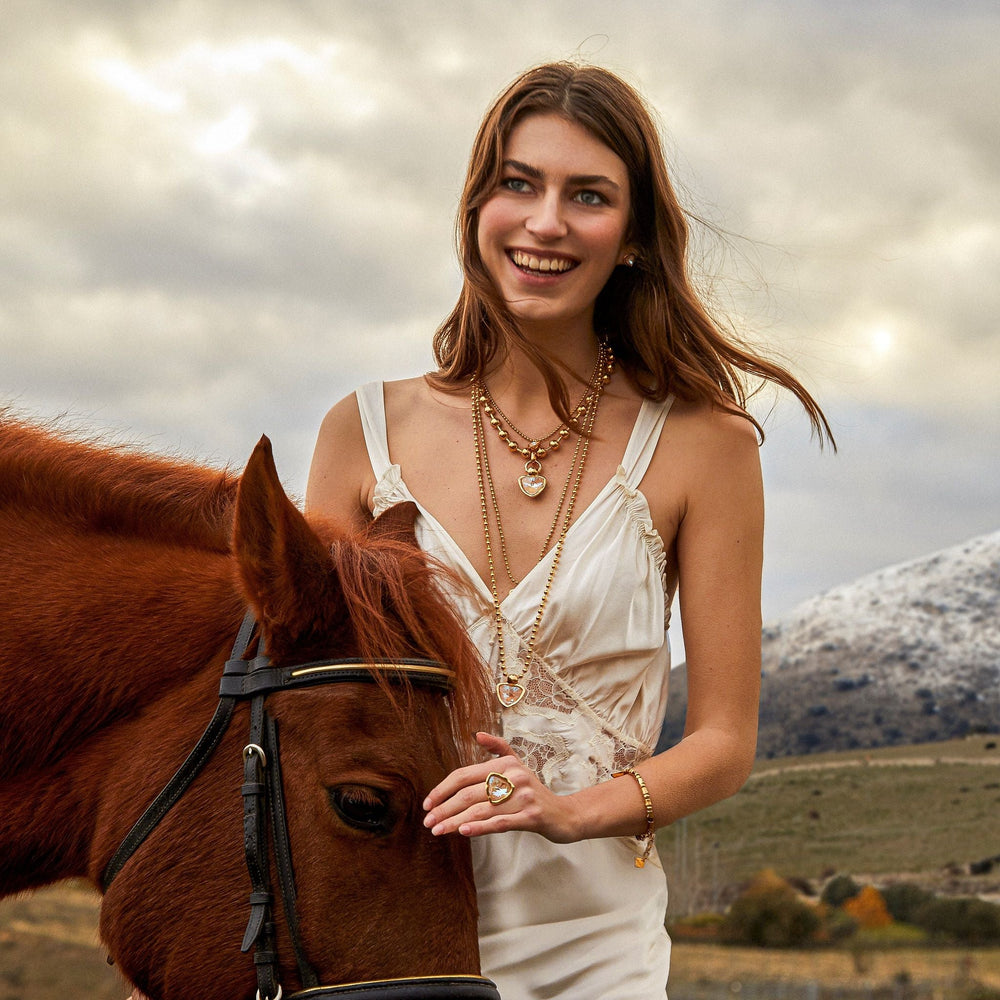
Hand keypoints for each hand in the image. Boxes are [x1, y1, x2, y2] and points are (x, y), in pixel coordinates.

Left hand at [422, 732, 579, 842]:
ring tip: (438, 830)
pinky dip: (479, 827)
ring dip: (454, 821)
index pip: (464, 774)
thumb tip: (476, 734)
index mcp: (505, 764)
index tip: (428, 803)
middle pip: (468, 794)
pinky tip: (463, 831)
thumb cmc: (534, 792)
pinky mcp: (531, 817)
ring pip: (480, 809)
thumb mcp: (518, 765)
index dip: (443, 788)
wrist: (564, 814)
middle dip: (444, 808)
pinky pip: (500, 822)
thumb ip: (498, 748)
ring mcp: (523, 796)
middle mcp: (513, 776)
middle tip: (428, 822)